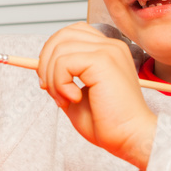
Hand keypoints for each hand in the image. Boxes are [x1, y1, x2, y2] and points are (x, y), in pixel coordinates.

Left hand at [37, 22, 156, 169]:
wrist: (130, 137)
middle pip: (63, 35)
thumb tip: (40, 66)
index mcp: (108, 51)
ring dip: (53, 78)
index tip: (50, 82)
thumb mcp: (75, 95)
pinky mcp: (103, 60)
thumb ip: (61, 77)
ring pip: (60, 49)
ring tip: (66, 99)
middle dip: (46, 62)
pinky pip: (64, 61)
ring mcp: (108, 50)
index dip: (52, 54)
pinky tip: (74, 98)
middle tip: (51, 89)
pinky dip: (60, 82)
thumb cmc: (108, 123)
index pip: (71, 33)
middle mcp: (110, 46)